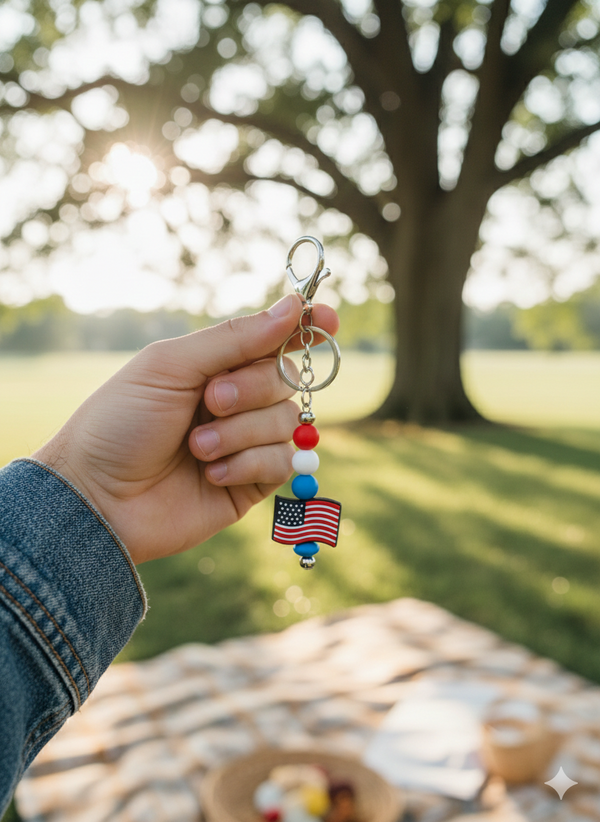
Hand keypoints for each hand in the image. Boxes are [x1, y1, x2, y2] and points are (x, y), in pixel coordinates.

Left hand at [33, 295, 338, 563]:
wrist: (97, 497)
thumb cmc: (120, 423)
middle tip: (210, 401)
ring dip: (241, 432)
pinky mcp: (252, 483)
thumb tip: (294, 306)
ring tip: (197, 448)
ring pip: (288, 421)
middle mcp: (236, 400)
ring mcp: (246, 442)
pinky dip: (248, 464)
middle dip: (251, 388)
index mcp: (215, 365)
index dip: (306, 327)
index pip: (274, 339)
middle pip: (286, 378)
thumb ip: (234, 339)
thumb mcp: (170, 366)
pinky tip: (211, 474)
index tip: (329, 320)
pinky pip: (283, 463)